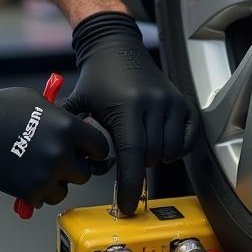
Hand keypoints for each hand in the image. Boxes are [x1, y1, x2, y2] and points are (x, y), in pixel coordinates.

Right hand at [0, 84, 110, 206]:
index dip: (93, 151)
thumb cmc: (1, 108)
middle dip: (74, 168)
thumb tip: (75, 131)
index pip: (100, 148)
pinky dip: (37, 192)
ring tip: (38, 169)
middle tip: (60, 162)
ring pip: (64, 190)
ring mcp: (46, 174)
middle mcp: (61, 153)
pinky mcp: (29, 190)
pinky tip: (26, 177)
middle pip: (85, 173)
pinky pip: (43, 199)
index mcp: (68, 128)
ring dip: (55, 183)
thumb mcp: (39, 103)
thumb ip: (61, 119)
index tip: (87, 153)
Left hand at [63, 11, 197, 214]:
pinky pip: (189, 140)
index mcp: (127, 107)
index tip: (127, 206)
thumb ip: (73, 129)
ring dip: (157, 158)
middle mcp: (153, 104)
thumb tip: (61, 158)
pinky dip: (177, 149)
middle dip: (139, 167)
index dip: (130, 185)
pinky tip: (161, 142)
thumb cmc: (97, 77)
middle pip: (152, 158)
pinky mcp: (184, 102)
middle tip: (126, 157)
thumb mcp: (81, 101)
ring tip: (141, 146)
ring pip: (172, 152)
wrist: (116, 46)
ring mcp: (171, 103)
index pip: (133, 156)